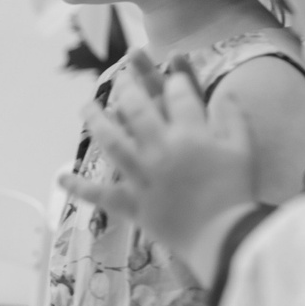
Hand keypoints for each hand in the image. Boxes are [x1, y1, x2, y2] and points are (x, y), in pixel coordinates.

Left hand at [62, 64, 259, 285]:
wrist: (225, 237)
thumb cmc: (237, 192)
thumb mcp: (243, 149)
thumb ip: (233, 117)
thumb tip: (226, 92)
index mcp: (191, 134)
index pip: (177, 93)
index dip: (174, 77)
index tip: (171, 68)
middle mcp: (162, 149)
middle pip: (136, 107)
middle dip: (127, 86)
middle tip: (120, 76)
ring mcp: (143, 176)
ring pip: (111, 140)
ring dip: (95, 120)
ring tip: (85, 106)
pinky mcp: (133, 203)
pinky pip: (101, 194)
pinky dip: (79, 187)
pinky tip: (60, 177)